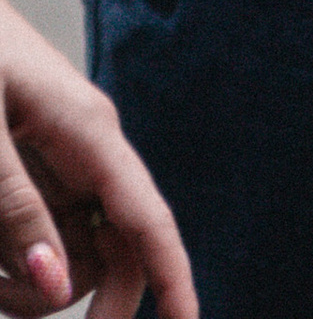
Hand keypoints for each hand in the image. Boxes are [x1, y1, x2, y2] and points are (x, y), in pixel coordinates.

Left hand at [0, 0, 193, 318]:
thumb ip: (18, 207)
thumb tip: (59, 289)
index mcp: (90, 134)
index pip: (147, 220)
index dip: (173, 276)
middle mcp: (88, 149)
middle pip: (110, 247)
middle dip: (71, 296)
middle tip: (8, 316)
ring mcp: (63, 155)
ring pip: (70, 246)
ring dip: (27, 281)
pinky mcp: (35, 158)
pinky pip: (40, 227)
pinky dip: (13, 257)